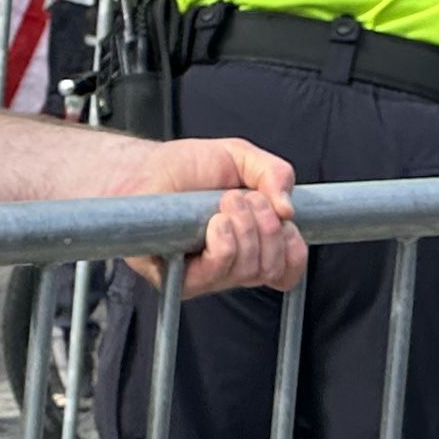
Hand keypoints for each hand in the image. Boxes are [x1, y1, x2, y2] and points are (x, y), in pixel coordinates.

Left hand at [117, 136, 303, 291]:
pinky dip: (224, 241)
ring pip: (249, 269)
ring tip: (223, 202)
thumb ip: (275, 173)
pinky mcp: (180, 281)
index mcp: (251, 246)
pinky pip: (216, 272)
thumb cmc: (187, 168)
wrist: (145, 168)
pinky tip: (214, 222)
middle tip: (242, 198)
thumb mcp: (242, 157)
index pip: (288, 271)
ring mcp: (207, 276)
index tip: (283, 219)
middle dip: (267, 225)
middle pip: (272, 268)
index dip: (293, 246)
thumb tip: (289, 211)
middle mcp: (232, 266)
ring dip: (245, 226)